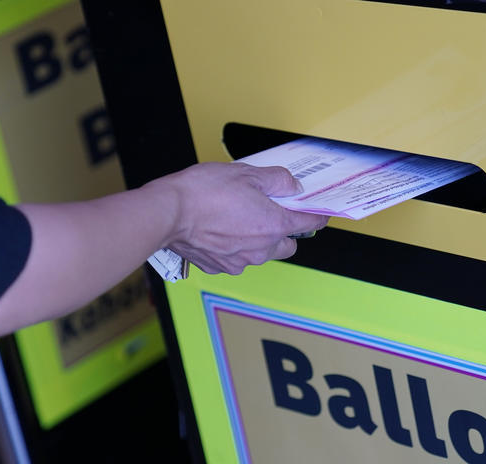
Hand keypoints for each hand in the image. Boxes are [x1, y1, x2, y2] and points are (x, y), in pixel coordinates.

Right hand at [153, 162, 328, 274]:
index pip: (308, 223)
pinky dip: (235, 248)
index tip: (317, 212)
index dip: (315, 215)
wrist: (168, 213)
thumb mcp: (246, 173)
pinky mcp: (220, 267)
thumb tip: (291, 185)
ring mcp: (240, 262)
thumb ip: (277, 180)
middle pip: (287, 244)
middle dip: (284, 231)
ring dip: (258, 241)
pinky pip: (237, 259)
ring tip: (239, 219)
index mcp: (273, 225)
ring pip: (262, 254)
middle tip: (269, 212)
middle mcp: (261, 249)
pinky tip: (221, 230)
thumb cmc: (203, 192)